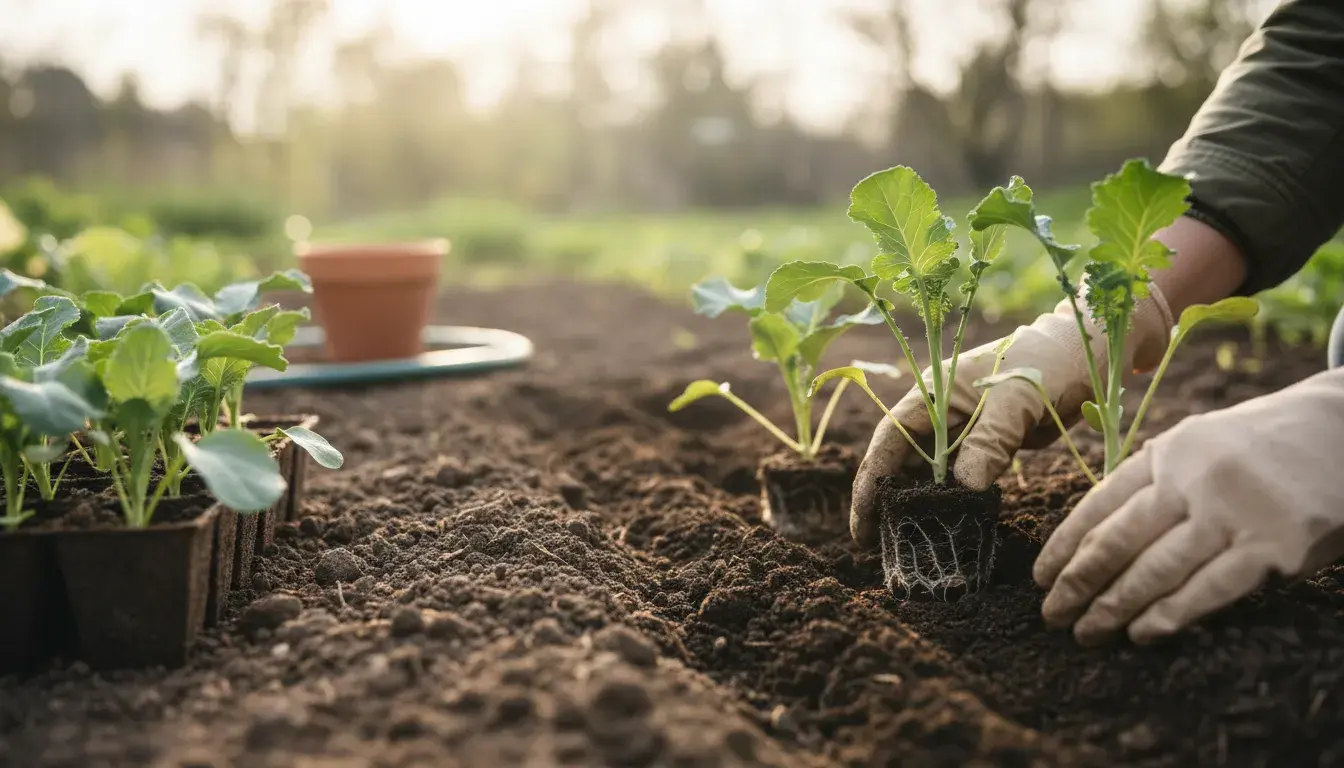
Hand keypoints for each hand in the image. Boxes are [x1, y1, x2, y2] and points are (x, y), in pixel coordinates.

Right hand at [849, 288, 1172, 546]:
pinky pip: (960, 480)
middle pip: (901, 463)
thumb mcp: (1015, 400)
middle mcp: (938, 415)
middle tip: (876, 546)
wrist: (1083, 355)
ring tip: (906, 546)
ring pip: (929, 475)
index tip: (862, 522)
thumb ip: (989, 441)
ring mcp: (961, 432)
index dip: (871, 482)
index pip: (889, 441)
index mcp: (931, 395)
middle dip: (886, 502)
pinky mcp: (986, 446)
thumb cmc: (1045, 364)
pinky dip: (952, 503)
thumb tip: (963, 489)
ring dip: (919, 507)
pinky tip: (948, 529)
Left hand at [1034, 367, 1343, 644]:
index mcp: (1165, 452)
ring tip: (1087, 632)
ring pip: (1155, 570)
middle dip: (1077, 583)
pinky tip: (1142, 633)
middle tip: (1051, 616)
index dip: (1064, 547)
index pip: (1098, 506)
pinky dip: (1169, 615)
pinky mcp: (1273, 546)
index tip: (1040, 578)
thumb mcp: (1199, 444)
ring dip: (1113, 607)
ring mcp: (1231, 512)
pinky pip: (1208, 589)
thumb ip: (1154, 481)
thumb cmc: (1261, 446)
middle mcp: (1191, 480)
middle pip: (1116, 542)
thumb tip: (1097, 536)